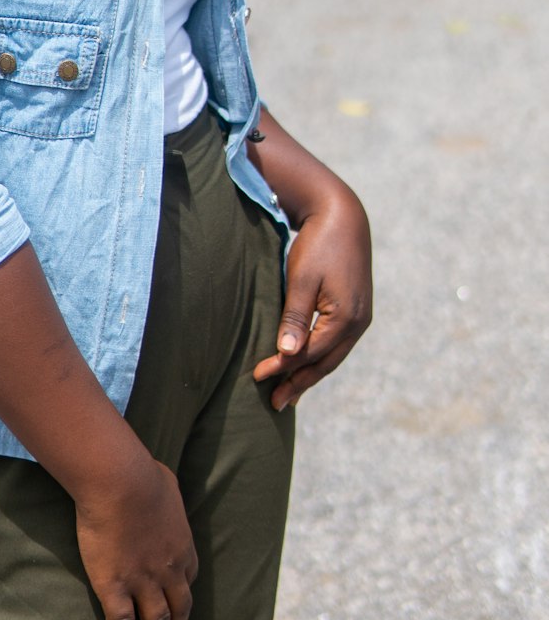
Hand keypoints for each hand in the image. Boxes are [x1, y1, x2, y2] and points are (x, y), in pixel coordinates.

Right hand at [75, 456, 197, 619]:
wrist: (120, 482)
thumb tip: (162, 491)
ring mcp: (143, 582)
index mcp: (182, 546)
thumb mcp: (166, 482)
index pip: (187, 580)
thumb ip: (166, 496)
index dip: (183, 598)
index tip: (181, 609)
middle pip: (177, 609)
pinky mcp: (115, 587)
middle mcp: (168, 570)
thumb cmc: (141, 474)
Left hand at [254, 179, 371, 410]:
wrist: (343, 216)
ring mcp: (361, 318)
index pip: (310, 354)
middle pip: (325, 363)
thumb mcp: (302, 278)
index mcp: (346, 318)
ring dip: (310, 374)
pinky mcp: (356, 311)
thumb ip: (295, 317)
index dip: (284, 368)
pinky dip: (320, 358)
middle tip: (275, 402)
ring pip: (333, 356)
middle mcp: (359, 323)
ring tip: (289, 393)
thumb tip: (287, 354)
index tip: (258, 375)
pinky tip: (306, 365)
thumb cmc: (318, 244)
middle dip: (300, 382)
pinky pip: (337, 344)